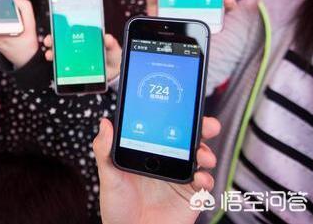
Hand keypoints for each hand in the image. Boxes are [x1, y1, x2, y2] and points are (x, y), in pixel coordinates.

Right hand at [43, 33, 121, 80]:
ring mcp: (74, 61)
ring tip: (50, 55)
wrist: (114, 73)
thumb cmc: (112, 57)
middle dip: (52, 41)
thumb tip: (106, 38)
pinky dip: (59, 70)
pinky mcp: (74, 73)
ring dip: (52, 55)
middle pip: (60, 44)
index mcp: (84, 40)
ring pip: (59, 57)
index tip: (55, 28)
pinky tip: (57, 69)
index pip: (69, 33)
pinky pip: (64, 71)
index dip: (61, 30)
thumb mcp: (113, 48)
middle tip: (49, 41)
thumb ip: (110, 43)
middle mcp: (76, 50)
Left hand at [93, 117, 220, 223]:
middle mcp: (169, 162)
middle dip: (202, 128)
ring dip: (206, 153)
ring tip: (202, 156)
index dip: (178, 116)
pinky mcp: (190, 198)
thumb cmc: (117, 206)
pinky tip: (200, 179)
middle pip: (190, 140)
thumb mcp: (108, 176)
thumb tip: (104, 124)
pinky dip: (206, 180)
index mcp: (151, 152)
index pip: (167, 128)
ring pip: (201, 159)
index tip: (184, 106)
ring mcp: (181, 179)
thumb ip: (104, 150)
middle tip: (207, 124)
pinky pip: (204, 186)